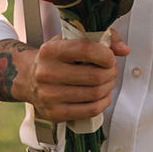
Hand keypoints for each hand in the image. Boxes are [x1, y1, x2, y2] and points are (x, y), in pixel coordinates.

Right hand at [14, 28, 130, 121]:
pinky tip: (102, 95)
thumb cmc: (56, 58)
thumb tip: (124, 49)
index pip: (86, 50)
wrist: (28, 78)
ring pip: (95, 93)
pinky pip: (91, 110)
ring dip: (109, 86)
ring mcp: (49, 96)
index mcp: (51, 51)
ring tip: (106, 81)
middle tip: (110, 70)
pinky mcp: (54, 113)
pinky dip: (104, 102)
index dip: (106, 54)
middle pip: (95, 76)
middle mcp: (46, 73)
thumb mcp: (72, 39)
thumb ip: (102, 38)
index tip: (110, 57)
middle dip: (111, 72)